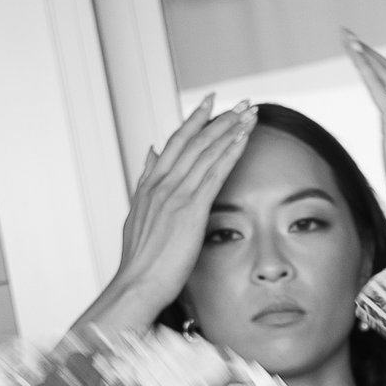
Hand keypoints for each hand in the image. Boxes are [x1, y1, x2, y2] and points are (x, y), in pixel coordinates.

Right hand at [89, 99, 255, 329]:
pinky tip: (245, 137)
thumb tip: (149, 154)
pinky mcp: (191, 209)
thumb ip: (144, 182)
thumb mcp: (136, 215)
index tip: (209, 104)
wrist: (136, 284)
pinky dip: (231, 151)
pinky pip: (215, 172)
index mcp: (150, 186)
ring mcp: (176, 195)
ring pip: (206, 151)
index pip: (175, 144)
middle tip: (239, 101)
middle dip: (219, 118)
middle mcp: (162, 184)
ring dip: (230, 128)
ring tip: (249, 111)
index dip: (193, 121)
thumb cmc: (139, 262)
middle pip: (194, 141)